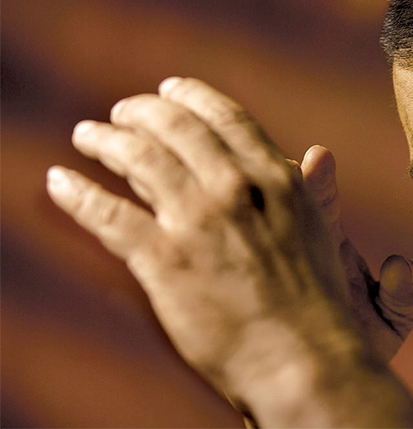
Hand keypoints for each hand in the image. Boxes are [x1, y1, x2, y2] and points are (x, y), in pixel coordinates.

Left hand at [45, 79, 412, 427]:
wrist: (301, 357)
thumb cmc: (314, 300)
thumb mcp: (318, 228)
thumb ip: (303, 187)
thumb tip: (312, 154)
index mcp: (275, 178)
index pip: (225, 117)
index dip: (191, 97)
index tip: (171, 90)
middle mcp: (235, 188)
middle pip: (175, 127)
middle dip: (142, 111)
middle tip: (123, 112)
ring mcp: (198, 222)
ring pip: (138, 158)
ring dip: (105, 139)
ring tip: (87, 135)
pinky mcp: (164, 260)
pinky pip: (107, 214)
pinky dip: (78, 193)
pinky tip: (60, 181)